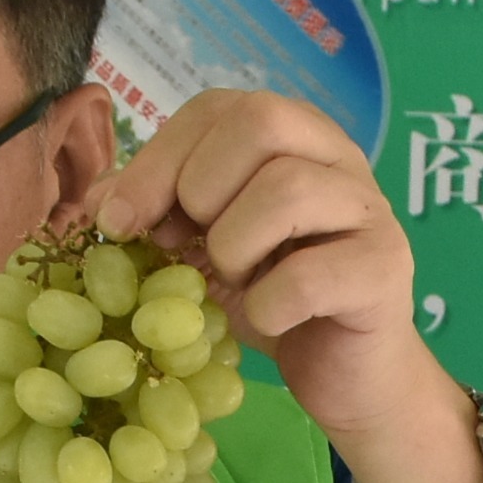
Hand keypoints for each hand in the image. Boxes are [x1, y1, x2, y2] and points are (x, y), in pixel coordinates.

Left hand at [91, 89, 482, 482]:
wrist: (346, 374)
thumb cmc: (273, 299)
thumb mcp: (203, 248)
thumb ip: (157, 212)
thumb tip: (99, 201)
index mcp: (292, 135)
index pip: (217, 108)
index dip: (159, 158)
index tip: (120, 220)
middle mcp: (337, 156)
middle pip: (260, 122)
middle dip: (200, 190)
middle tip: (192, 246)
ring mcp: (369, 209)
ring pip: (287, 191)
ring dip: (234, 248)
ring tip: (238, 282)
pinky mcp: (384, 268)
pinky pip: (309, 276)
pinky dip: (267, 306)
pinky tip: (268, 319)